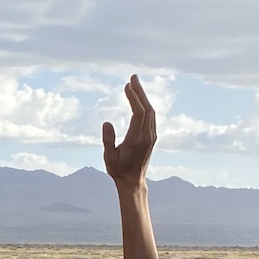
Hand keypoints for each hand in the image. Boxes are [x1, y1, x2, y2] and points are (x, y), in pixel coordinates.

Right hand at [100, 75, 155, 193]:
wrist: (133, 181)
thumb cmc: (118, 170)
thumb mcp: (108, 157)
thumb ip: (107, 140)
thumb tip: (107, 122)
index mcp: (136, 140)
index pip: (139, 113)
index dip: (134, 98)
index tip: (127, 86)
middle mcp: (147, 136)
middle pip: (147, 108)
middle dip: (140, 91)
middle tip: (133, 77)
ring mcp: (151, 136)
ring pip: (151, 111)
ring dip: (144, 96)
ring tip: (135, 84)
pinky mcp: (152, 137)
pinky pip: (151, 116)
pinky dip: (145, 104)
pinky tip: (139, 98)